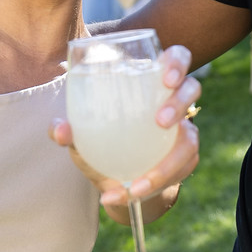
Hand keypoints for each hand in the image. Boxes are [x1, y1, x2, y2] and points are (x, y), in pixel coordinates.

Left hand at [51, 45, 202, 207]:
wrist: (120, 181)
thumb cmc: (102, 145)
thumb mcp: (84, 137)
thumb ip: (70, 131)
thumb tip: (60, 130)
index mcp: (150, 84)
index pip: (176, 59)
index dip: (177, 63)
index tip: (165, 78)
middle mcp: (173, 102)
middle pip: (192, 88)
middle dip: (179, 102)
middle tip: (161, 121)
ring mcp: (184, 131)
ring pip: (190, 140)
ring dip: (168, 162)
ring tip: (139, 183)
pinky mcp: (187, 159)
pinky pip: (180, 171)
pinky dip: (154, 184)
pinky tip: (132, 192)